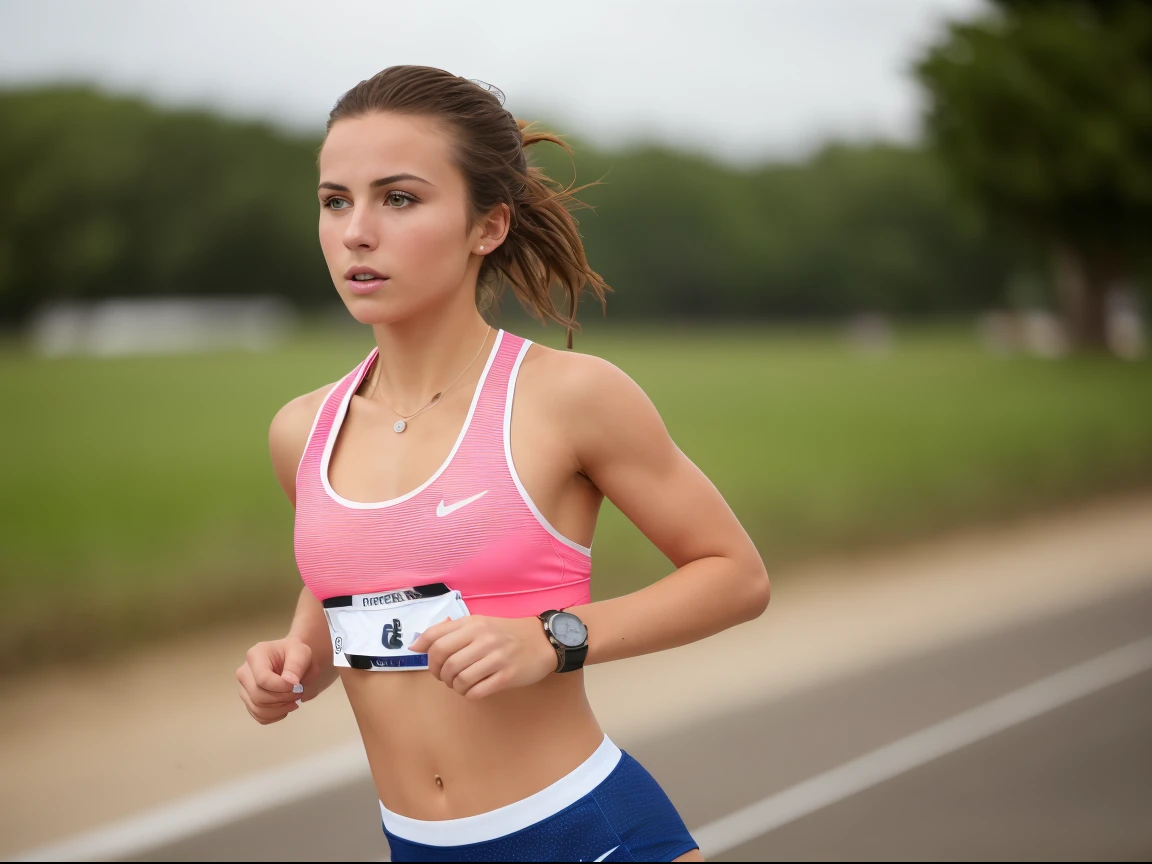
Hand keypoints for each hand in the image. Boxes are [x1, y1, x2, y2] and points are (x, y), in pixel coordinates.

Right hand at [236, 636, 318, 724]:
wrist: (293, 661)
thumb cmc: (295, 654)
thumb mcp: (301, 653)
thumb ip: (296, 665)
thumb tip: (289, 681)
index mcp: (255, 655)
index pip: (262, 679)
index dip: (281, 687)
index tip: (297, 685)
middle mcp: (244, 672)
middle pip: (258, 696)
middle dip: (283, 698)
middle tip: (299, 692)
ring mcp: (244, 688)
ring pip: (258, 709)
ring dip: (280, 709)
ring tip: (294, 699)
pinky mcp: (249, 701)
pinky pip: (259, 716)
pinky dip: (275, 715)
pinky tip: (286, 706)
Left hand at [409, 616, 556, 699]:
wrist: (542, 641)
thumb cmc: (506, 633)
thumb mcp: (479, 623)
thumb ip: (448, 630)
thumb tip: (415, 645)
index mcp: (473, 624)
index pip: (435, 640)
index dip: (427, 656)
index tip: (432, 663)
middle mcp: (483, 639)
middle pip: (445, 663)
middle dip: (440, 675)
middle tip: (446, 677)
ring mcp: (496, 658)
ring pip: (459, 679)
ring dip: (454, 686)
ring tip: (461, 683)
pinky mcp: (506, 676)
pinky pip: (476, 691)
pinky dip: (469, 693)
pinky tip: (474, 688)